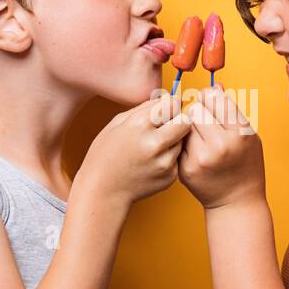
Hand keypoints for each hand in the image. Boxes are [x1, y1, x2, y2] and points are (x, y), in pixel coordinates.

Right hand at [77, 92, 189, 207]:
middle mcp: (155, 143)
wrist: (102, 190)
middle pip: (186, 121)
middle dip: (179, 120)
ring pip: (183, 141)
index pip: (172, 104)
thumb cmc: (105, 154)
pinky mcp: (170, 176)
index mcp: (139, 125)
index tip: (168, 107)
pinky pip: (178, 158)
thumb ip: (144, 108)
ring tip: (153, 147)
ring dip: (174, 140)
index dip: (171, 104)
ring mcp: (164, 162)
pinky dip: (169, 157)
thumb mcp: (117, 123)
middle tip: (168, 124)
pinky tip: (151, 162)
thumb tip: (166, 98)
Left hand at [178, 83, 265, 209]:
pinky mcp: (185, 169)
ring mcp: (201, 159)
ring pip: (183, 125)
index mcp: (239, 133)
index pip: (215, 97)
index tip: (212, 103)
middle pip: (195, 109)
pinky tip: (195, 152)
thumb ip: (232, 110)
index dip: (211, 97)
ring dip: (190, 127)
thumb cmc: (246, 164)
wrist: (236, 202)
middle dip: (199, 112)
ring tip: (202, 138)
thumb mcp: (249, 135)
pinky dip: (184, 143)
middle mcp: (220, 145)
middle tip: (206, 123)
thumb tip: (214, 85)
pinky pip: (178, 143)